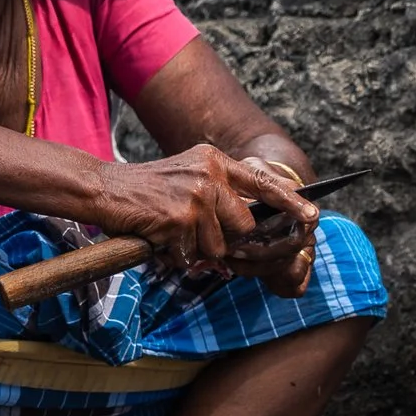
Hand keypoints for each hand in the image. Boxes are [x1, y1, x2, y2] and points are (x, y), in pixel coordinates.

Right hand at [95, 146, 317, 273]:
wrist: (103, 189)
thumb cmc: (145, 191)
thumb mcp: (187, 177)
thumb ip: (218, 194)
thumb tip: (246, 227)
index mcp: (214, 160)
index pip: (261, 180)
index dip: (289, 200)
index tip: (312, 213)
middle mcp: (210, 173)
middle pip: (242, 224)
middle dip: (221, 238)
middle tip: (189, 230)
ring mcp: (196, 195)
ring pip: (218, 245)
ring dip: (194, 248)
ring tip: (170, 231)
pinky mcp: (180, 217)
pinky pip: (192, 254)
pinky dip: (175, 254)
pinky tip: (159, 236)